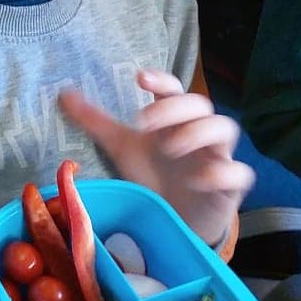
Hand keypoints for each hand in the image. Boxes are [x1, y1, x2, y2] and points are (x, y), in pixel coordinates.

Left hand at [60, 70, 253, 249]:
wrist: (176, 220)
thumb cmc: (152, 175)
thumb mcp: (122, 147)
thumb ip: (95, 122)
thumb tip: (62, 94)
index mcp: (173, 119)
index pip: (174, 89)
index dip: (161, 81)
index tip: (140, 79)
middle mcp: (198, 132)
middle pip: (200, 104)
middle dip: (174, 109)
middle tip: (145, 123)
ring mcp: (217, 157)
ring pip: (225, 128)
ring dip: (198, 132)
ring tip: (170, 147)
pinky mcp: (229, 186)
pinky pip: (238, 172)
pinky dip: (220, 172)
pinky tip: (197, 179)